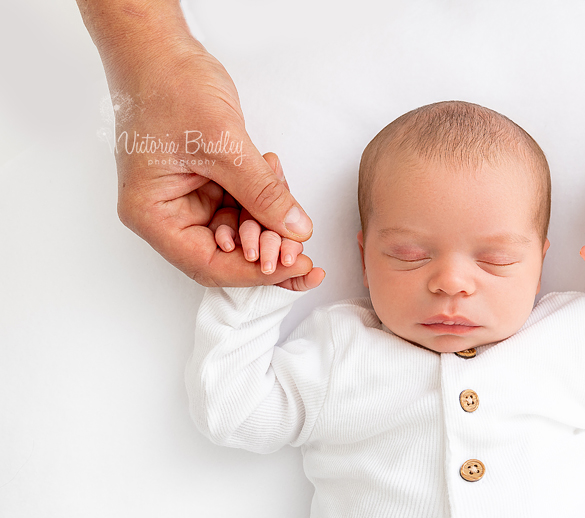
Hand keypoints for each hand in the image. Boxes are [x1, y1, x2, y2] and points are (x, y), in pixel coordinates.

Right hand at [97, 23, 315, 285]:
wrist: (162, 50)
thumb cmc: (170, 87)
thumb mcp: (223, 143)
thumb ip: (262, 192)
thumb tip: (297, 230)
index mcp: (153, 214)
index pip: (208, 264)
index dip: (255, 272)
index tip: (296, 267)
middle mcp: (168, 214)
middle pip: (226, 254)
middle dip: (267, 246)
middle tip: (304, 246)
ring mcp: (188, 199)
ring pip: (240, 230)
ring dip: (269, 218)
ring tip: (285, 194)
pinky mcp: (207, 184)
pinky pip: (242, 204)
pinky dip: (264, 195)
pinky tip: (273, 171)